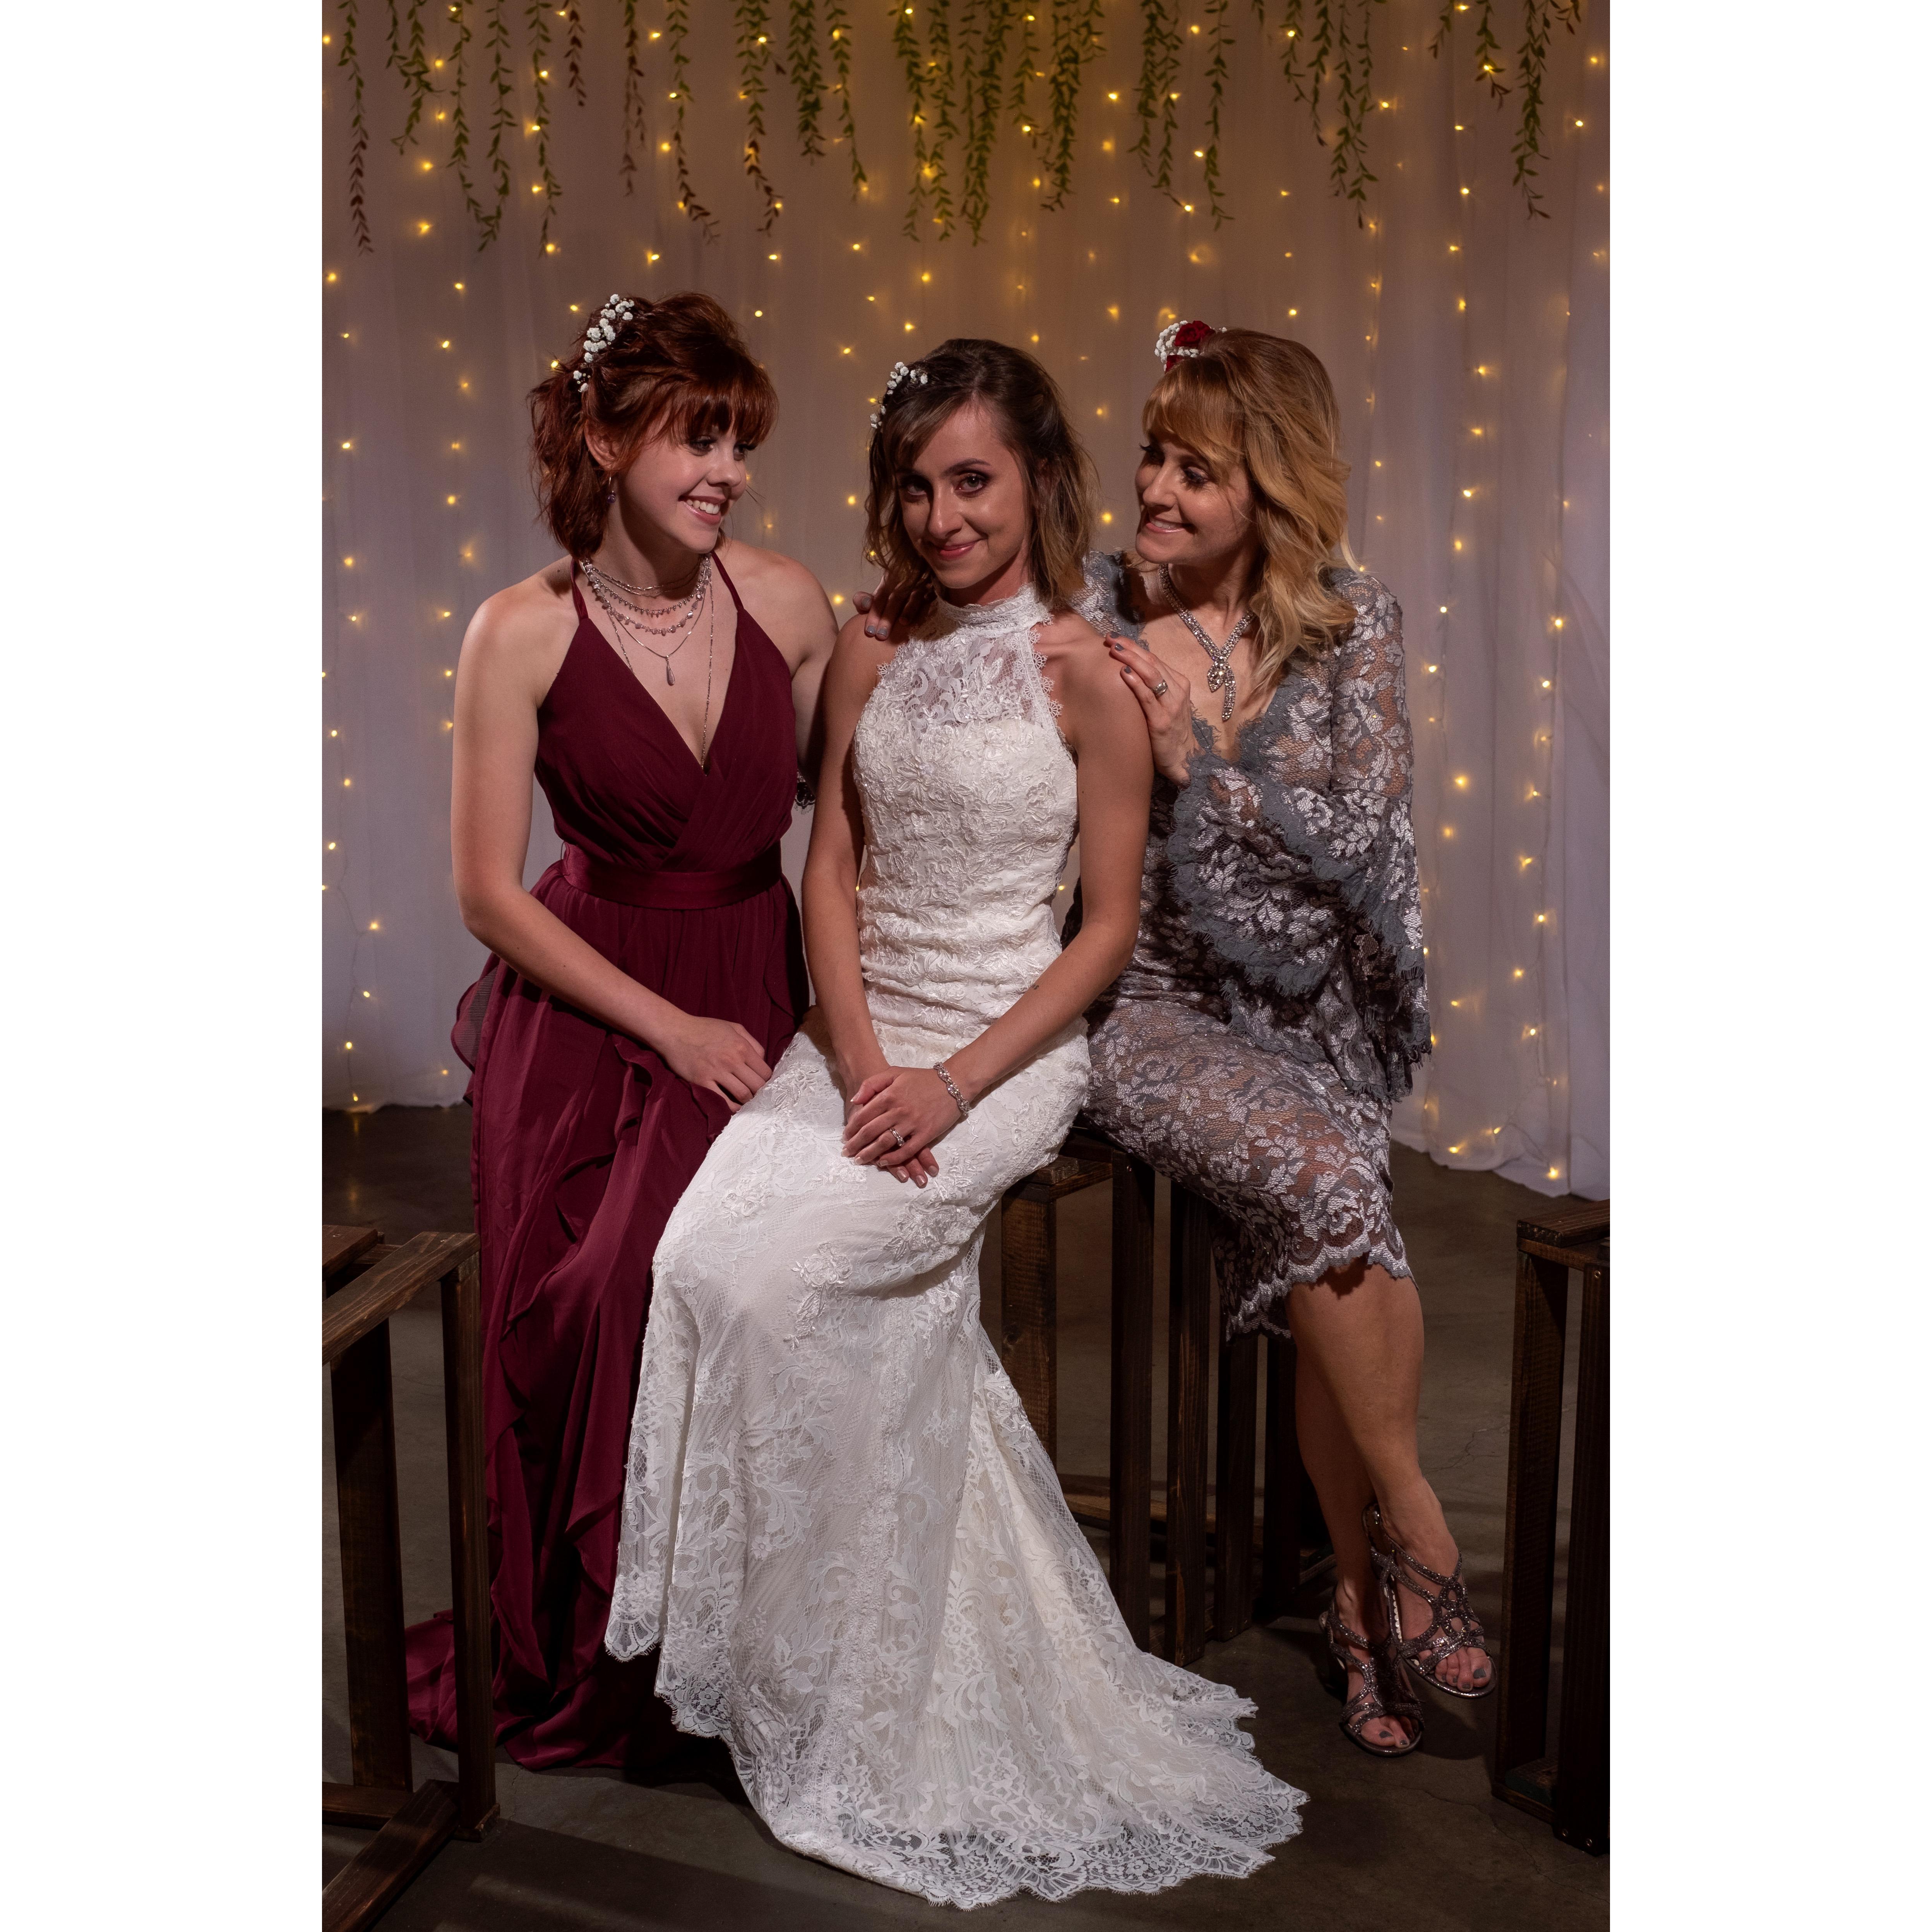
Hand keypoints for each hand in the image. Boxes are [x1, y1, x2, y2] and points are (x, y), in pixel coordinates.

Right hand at [655, 1013, 772, 1110]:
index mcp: (742, 1046)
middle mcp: (732, 1060)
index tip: (760, 1083)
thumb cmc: (705, 1028)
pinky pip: (723, 1101)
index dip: (766, 1080)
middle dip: (759, 1093)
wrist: (674, 1031)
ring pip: (743, 1095)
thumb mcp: (733, 1027)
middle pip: (757, 1086)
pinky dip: (731, 1107)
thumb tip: (762, 1060)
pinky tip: (732, 1106)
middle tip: (754, 1095)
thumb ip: (752, 1042)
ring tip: (744, 1101)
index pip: (765, 1072)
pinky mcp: (702, 1082)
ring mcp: (716, 1072)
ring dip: (747, 1101)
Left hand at [841, 1066, 958, 1185]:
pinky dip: (893, 1158)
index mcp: (889, 1095)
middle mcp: (898, 1110)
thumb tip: (855, 1100)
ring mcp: (913, 1123)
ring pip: (885, 1142)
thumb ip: (872, 1084)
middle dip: (856, 1144)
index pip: (864, 1115)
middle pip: (871, 1131)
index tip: (845, 1137)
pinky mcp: (926, 1133)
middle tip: (847, 1153)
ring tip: (860, 1160)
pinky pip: (907, 1150)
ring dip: (870, 1154)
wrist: (953, 1082)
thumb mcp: (894, 1072)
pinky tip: (883, 1163)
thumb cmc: (922, 1078)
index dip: (852, 1128)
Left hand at [856, 576, 930, 641]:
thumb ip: (866, 600)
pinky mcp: (933, 587)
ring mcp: (919, 584)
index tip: (869, 631)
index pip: (879, 597)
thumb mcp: (880, 595)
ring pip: (913, 596)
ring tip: (903, 623)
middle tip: (881, 636)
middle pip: (894, 598)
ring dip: (908, 609)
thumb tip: (861, 604)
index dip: (874, 613)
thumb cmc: (895, 593)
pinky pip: (932, 592)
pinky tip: (928, 601)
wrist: (921, 573)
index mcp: (889, 581)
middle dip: (887, 617)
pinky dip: (929, 597)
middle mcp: (903, 581)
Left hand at [1107, 635, 1196, 784]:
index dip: (1135, 647)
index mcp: (1179, 684)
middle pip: (1152, 662)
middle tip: (1110, 638)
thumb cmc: (1169, 729)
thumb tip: (1131, 668)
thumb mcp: (1165, 703)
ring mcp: (1171, 706)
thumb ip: (1153, 687)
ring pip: (1152, 675)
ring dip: (1131, 659)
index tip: (1116, 638)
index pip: (1155, 659)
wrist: (1181, 759)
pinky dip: (1136, 683)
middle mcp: (1177, 692)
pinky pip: (1148, 697)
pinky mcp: (1162, 722)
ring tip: (1114, 649)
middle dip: (1130, 648)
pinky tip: (1123, 673)